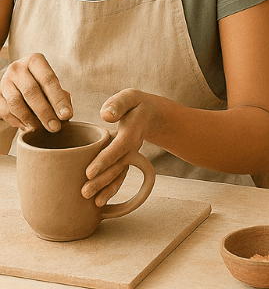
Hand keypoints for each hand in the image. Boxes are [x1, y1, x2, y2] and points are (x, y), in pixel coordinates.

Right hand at [0, 53, 72, 132]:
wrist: (18, 79)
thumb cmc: (40, 81)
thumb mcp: (51, 81)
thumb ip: (60, 94)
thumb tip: (65, 114)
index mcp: (35, 61)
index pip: (48, 80)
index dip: (58, 99)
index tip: (66, 115)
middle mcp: (18, 68)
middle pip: (31, 92)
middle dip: (45, 112)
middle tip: (55, 127)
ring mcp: (4, 81)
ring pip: (16, 103)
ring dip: (30, 119)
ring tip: (41, 127)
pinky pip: (5, 111)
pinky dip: (17, 121)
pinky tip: (27, 126)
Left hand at [82, 88, 156, 205]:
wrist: (152, 114)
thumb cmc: (135, 104)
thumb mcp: (130, 97)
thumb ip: (118, 104)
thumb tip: (105, 115)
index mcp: (132, 129)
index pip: (118, 147)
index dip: (105, 160)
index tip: (89, 172)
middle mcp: (132, 146)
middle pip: (118, 165)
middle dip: (102, 180)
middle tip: (84, 192)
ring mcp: (130, 155)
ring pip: (120, 174)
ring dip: (107, 188)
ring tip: (92, 202)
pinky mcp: (126, 161)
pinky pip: (120, 177)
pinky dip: (112, 189)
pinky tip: (99, 202)